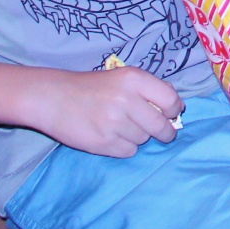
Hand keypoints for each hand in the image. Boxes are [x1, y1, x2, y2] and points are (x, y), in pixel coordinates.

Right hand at [34, 66, 182, 157]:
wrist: (53, 98)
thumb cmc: (92, 87)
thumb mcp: (123, 77)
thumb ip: (150, 88)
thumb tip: (176, 105)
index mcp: (134, 79)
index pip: (170, 100)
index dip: (175, 110)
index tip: (172, 114)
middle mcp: (126, 100)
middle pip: (160, 125)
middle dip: (166, 132)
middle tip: (165, 133)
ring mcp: (114, 123)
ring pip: (144, 139)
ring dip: (140, 136)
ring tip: (122, 126)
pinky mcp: (102, 143)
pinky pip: (129, 151)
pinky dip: (125, 147)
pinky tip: (113, 136)